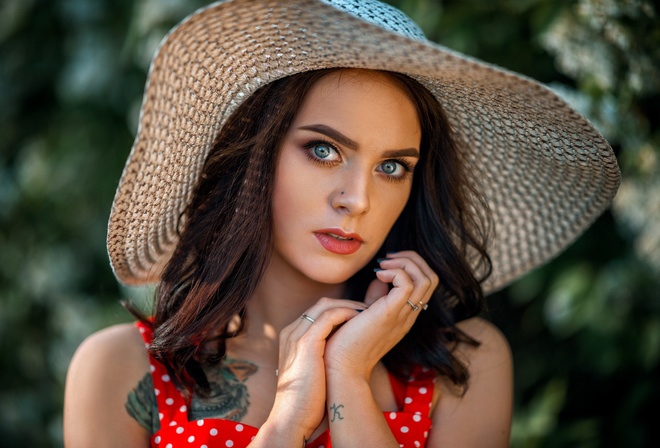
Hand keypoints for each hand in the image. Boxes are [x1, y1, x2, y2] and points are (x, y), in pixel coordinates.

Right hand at [268, 298, 366, 438]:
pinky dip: (346, 313)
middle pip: (321, 305)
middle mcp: (291, 332)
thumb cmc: (307, 400)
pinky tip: (360, 319)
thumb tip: (345, 354)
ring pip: (325, 306)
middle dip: (346, 304)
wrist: (292, 418)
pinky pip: (328, 316)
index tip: (360, 316)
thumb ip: (323, 356)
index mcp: (292, 338)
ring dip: (348, 306)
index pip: (317, 312)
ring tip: (367, 312)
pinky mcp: (306, 342)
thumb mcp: (313, 371)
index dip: (340, 311)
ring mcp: (296, 335)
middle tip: (367, 309)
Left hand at [323, 250, 438, 379]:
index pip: (427, 283)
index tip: (387, 263)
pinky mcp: (390, 315)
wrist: (341, 366)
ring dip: (405, 263)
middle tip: (387, 260)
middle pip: (431, 278)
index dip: (412, 265)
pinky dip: (395, 272)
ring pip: (425, 279)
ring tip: (382, 266)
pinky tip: (378, 275)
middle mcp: (410, 315)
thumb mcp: (367, 313)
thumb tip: (380, 278)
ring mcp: (403, 316)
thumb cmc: (348, 340)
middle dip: (412, 259)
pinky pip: (407, 285)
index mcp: (406, 315)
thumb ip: (376, 296)